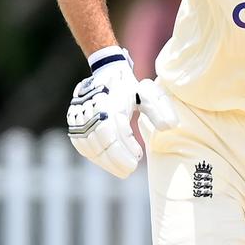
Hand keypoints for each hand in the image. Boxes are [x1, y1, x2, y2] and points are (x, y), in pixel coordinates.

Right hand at [67, 50, 177, 177]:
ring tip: (121, 169)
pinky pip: (81, 145)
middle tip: (130, 170)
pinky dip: (94, 157)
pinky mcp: (74, 123)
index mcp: (111, 103)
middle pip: (102, 144)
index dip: (126, 149)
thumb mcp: (147, 94)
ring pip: (91, 147)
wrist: (105, 74)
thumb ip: (158, 110)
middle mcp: (93, 111)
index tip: (138, 158)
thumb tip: (170, 126)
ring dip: (106, 162)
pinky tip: (106, 162)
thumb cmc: (129, 88)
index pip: (115, 133)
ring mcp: (80, 117)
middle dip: (117, 161)